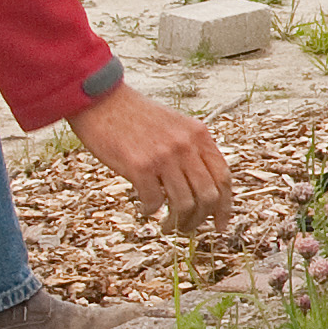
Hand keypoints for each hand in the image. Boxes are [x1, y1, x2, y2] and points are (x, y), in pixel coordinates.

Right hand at [68, 82, 232, 230]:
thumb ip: (191, 150)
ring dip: (178, 223)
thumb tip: (203, 188)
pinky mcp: (140, 166)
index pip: (223, 177)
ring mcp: (164, 156)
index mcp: (199, 134)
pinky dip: (151, 211)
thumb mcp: (175, 125)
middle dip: (200, 219)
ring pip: (184, 204)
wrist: (102, 100)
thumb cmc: (135, 116)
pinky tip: (145, 209)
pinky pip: (155, 202)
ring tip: (168, 227)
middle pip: (208, 196)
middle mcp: (186, 145)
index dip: (225, 206)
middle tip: (187, 228)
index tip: (220, 224)